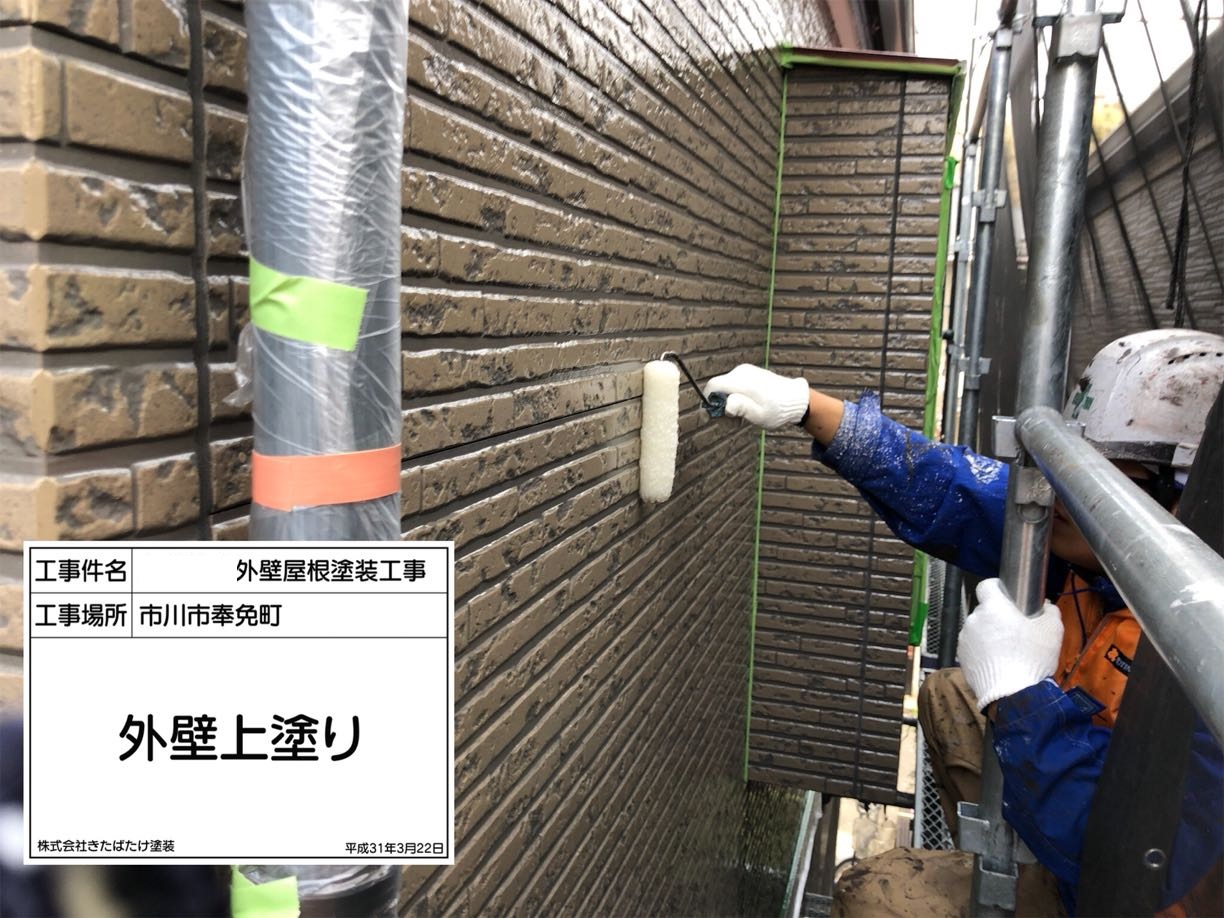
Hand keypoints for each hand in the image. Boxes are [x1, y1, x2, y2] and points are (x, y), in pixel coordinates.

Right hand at [703, 364, 809, 429]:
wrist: (795, 399)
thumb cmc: (777, 410)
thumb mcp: (760, 415)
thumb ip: (742, 408)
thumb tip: (726, 404)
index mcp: (743, 382)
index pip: (713, 386)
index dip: (709, 402)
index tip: (717, 416)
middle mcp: (741, 372)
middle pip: (718, 388)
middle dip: (721, 406)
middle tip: (733, 422)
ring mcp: (745, 371)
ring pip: (725, 387)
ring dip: (729, 403)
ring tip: (742, 417)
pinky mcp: (749, 373)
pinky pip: (734, 385)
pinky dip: (736, 397)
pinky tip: (747, 408)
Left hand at [958, 578, 1063, 710]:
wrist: (1012, 693)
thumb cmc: (1032, 658)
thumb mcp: (1052, 630)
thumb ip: (1049, 611)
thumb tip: (1045, 606)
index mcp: (993, 607)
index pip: (986, 585)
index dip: (997, 588)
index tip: (1007, 595)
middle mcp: (974, 619)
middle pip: (985, 610)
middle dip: (997, 617)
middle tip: (1014, 630)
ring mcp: (965, 639)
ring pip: (978, 629)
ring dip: (989, 635)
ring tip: (1007, 650)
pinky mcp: (962, 657)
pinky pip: (973, 648)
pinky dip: (982, 651)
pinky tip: (998, 663)